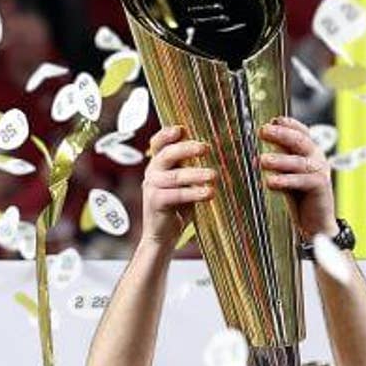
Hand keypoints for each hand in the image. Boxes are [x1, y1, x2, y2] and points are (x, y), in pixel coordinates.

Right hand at [141, 124, 216, 247]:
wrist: (163, 235)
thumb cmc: (178, 207)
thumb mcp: (184, 183)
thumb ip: (190, 167)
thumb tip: (213, 151)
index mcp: (158, 164)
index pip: (158, 142)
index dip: (167, 134)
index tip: (182, 129)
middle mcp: (152, 171)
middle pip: (167, 154)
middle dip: (187, 149)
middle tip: (206, 148)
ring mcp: (151, 186)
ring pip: (175, 176)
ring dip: (197, 174)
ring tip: (214, 175)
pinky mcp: (155, 201)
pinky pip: (176, 194)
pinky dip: (194, 193)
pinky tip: (209, 193)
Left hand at [258, 116, 338, 241]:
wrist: (316, 223)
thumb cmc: (300, 197)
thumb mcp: (287, 174)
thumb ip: (279, 159)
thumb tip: (262, 143)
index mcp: (310, 151)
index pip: (301, 131)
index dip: (288, 124)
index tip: (272, 120)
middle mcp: (317, 157)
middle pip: (299, 141)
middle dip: (281, 134)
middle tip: (262, 131)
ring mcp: (320, 171)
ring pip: (298, 162)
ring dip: (279, 160)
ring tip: (261, 160)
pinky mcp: (320, 186)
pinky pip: (301, 181)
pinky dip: (285, 181)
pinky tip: (270, 182)